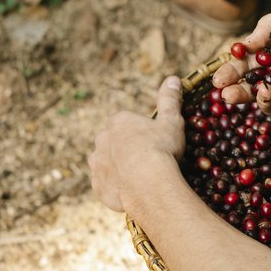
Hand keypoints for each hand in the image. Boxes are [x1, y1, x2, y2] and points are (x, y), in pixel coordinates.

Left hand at [88, 76, 184, 212]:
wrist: (149, 184)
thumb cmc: (161, 149)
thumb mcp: (171, 121)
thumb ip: (169, 100)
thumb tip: (173, 79)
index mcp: (119, 122)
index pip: (126, 123)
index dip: (141, 133)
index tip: (154, 143)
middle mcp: (102, 140)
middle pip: (113, 142)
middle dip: (126, 149)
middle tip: (146, 161)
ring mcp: (97, 164)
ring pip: (105, 163)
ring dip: (117, 168)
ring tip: (138, 178)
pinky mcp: (98, 186)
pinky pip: (106, 185)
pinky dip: (116, 188)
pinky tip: (131, 191)